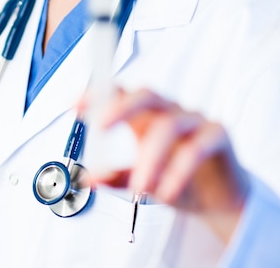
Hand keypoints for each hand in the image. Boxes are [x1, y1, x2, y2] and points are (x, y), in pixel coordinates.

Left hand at [82, 87, 249, 242]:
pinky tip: (166, 193)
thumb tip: (88, 179)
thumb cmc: (175, 179)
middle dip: (121, 107)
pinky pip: (197, 147)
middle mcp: (169, 111)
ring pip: (169, 125)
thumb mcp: (140, 179)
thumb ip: (116, 176)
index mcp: (146, 115)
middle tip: (101, 127)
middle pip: (146, 95)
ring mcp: (194, 120)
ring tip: (140, 187)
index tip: (74, 105)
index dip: (98, 94)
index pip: (121, 92)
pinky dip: (178, 171)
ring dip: (150, 157)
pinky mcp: (218, 135)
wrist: (218, 200)